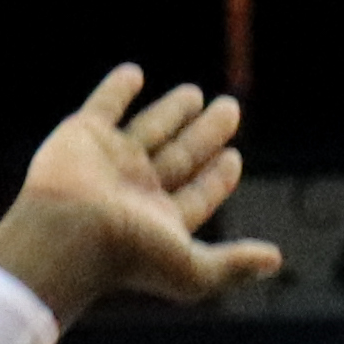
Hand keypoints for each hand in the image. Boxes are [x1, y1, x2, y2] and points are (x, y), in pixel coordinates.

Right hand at [0, 68, 286, 320]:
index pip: (197, 194)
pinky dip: (118, 89)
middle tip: (230, 109)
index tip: (234, 157)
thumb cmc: (128, 256)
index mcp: (159, 220)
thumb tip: (275, 260)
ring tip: (195, 93)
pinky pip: (105, 105)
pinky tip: (134, 74)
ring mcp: (110, 160)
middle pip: (180, 156)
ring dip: (172, 111)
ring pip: (150, 129)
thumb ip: (232, 264)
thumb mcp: (191, 269)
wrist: (67, 232)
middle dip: (205, 135)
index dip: (217, 178)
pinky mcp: (83, 134)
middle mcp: (136, 189)